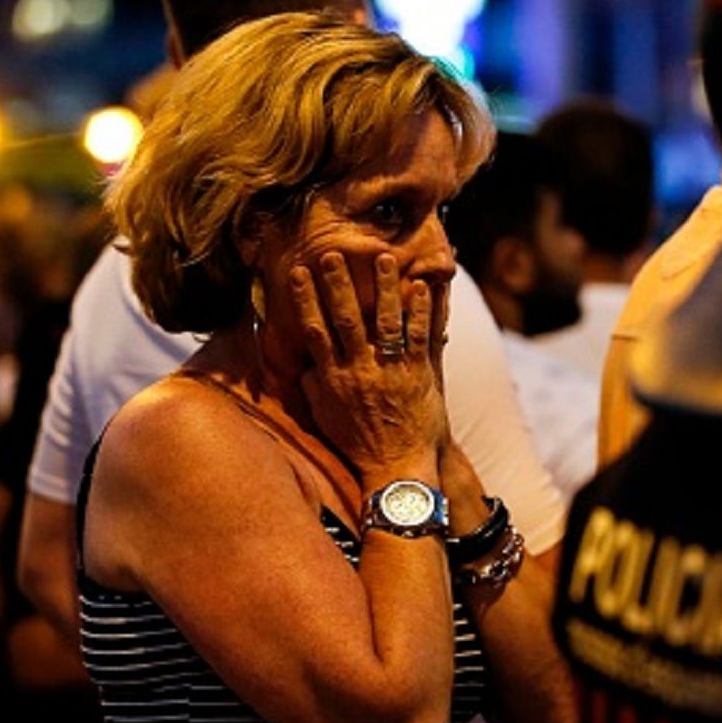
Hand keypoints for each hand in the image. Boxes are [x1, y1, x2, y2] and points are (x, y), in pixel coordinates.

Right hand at [292, 252, 445, 474]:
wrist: (395, 468)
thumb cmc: (358, 443)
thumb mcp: (324, 414)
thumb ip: (312, 384)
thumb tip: (302, 359)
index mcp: (333, 378)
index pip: (315, 331)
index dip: (307, 300)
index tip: (300, 273)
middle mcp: (359, 371)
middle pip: (347, 320)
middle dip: (339, 284)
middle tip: (333, 254)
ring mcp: (390, 371)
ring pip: (386, 321)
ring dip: (384, 287)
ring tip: (384, 257)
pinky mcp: (418, 375)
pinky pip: (419, 337)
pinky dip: (421, 310)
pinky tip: (422, 286)